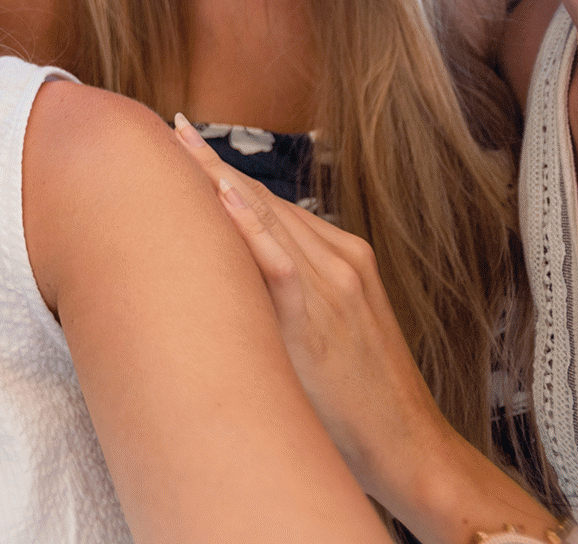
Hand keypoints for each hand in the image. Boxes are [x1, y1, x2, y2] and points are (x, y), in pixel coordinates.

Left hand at [170, 116, 558, 543]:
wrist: (409, 446)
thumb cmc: (359, 399)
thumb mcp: (324, 330)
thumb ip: (289, 296)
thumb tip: (232, 282)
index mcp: (341, 256)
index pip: (269, 203)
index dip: (223, 173)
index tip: (182, 143)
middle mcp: (340, 260)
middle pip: (262, 200)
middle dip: (211, 164)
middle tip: (167, 130)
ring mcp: (336, 286)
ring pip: (268, 219)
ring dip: (219, 181)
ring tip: (179, 146)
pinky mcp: (324, 319)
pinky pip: (284, 265)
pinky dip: (254, 229)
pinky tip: (223, 199)